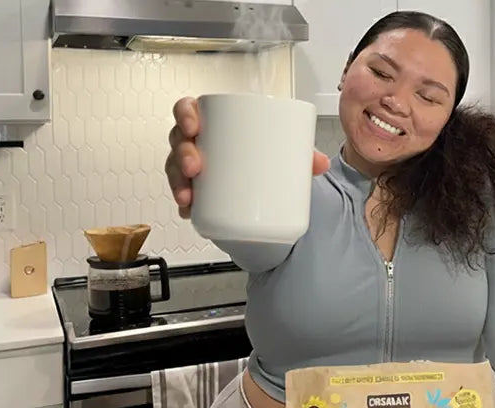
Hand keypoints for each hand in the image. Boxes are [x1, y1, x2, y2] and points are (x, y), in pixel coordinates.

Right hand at [165, 96, 331, 218]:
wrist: (263, 191)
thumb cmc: (263, 158)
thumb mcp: (283, 152)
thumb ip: (302, 154)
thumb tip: (320, 163)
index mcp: (213, 124)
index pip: (188, 109)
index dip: (185, 113)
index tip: (195, 125)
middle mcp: (197, 144)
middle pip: (178, 141)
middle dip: (182, 153)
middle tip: (196, 166)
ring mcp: (192, 171)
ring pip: (175, 170)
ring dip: (177, 182)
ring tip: (189, 194)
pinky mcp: (197, 196)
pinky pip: (183, 198)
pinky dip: (185, 206)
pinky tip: (188, 210)